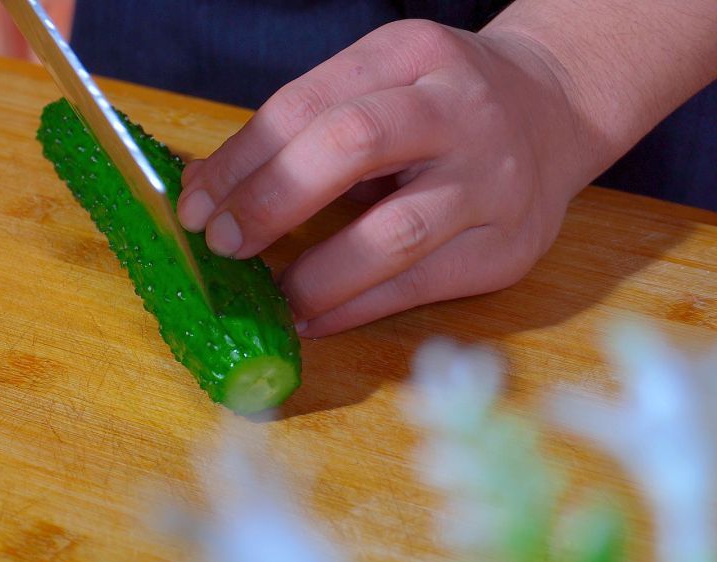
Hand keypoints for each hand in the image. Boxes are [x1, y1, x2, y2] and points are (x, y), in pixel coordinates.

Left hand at [177, 19, 587, 336]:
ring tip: (269, 295)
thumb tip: (209, 191)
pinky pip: (419, 286)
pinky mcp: (508, 248)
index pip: (307, 105)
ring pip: (392, 233)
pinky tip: (312, 317)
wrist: (556, 113)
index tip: (194, 203)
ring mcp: (493, 181)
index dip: (241, 160)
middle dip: (272, 200)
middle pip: (352, 146)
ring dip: (315, 274)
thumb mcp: (380, 83)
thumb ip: (304, 129)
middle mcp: (459, 109)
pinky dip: (354, 308)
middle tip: (222, 243)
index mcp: (411, 54)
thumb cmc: (439, 104)